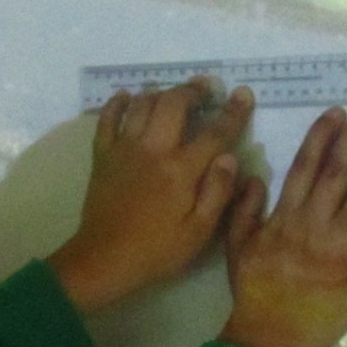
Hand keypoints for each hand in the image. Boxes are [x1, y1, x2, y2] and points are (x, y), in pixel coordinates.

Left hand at [47, 81, 255, 315]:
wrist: (104, 259)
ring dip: (161, 91)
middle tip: (205, 87)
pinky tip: (128, 97)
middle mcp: (153, 149)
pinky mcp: (103, 155)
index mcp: (181, 170)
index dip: (233, 112)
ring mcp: (124, 148)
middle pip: (174, 103)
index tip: (243, 93)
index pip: (215, 133)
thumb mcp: (199, 232)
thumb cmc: (157, 250)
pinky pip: (108, 118)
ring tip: (173, 92)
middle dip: (193, 90)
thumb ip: (218, 192)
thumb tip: (230, 157)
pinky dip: (118, 103)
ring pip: (143, 104)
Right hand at [217, 104, 346, 346]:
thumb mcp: (237, 245)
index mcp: (285, 217)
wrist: (267, 337)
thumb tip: (253, 175)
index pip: (305, 167)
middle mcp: (313, 225)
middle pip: (337, 173)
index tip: (338, 111)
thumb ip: (243, 209)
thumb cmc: (254, 291)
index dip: (322, 136)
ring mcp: (337, 249)